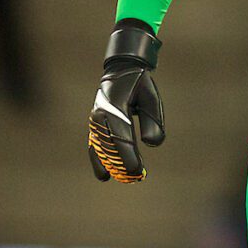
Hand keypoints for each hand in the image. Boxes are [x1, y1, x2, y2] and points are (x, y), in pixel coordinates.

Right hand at [88, 20, 165, 181]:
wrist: (121, 69)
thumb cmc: (139, 84)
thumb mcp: (151, 97)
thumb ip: (153, 120)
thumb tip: (151, 143)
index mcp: (114, 107)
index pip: (122, 138)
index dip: (129, 157)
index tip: (138, 172)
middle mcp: (100, 115)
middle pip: (110, 146)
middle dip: (122, 164)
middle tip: (135, 178)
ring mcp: (95, 121)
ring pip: (100, 149)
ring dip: (110, 165)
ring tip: (123, 179)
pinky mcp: (95, 124)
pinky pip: (94, 145)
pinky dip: (99, 160)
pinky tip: (104, 174)